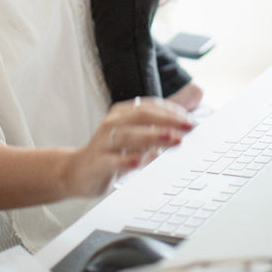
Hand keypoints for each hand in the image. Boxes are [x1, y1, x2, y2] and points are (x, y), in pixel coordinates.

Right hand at [64, 97, 194, 197]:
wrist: (77, 171)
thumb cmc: (112, 151)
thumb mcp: (138, 134)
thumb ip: (163, 120)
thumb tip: (194, 100)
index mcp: (122, 113)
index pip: (149, 106)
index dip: (171, 111)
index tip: (191, 120)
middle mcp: (112, 123)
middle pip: (141, 116)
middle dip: (167, 120)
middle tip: (189, 127)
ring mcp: (104, 142)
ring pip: (129, 136)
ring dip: (153, 137)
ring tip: (172, 139)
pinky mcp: (98, 162)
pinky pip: (113, 160)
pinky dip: (128, 160)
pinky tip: (141, 161)